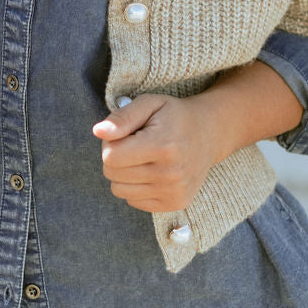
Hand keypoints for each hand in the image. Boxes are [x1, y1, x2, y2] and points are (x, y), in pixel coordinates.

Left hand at [92, 94, 219, 213]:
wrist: (209, 134)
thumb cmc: (174, 116)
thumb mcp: (149, 103)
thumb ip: (122, 117)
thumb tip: (98, 131)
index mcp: (163, 146)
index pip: (110, 157)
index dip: (109, 143)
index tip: (124, 134)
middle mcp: (170, 174)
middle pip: (112, 174)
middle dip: (115, 157)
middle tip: (133, 144)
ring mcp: (174, 192)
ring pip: (119, 190)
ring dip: (123, 173)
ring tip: (141, 158)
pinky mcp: (175, 204)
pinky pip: (133, 201)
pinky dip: (135, 186)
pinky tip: (150, 171)